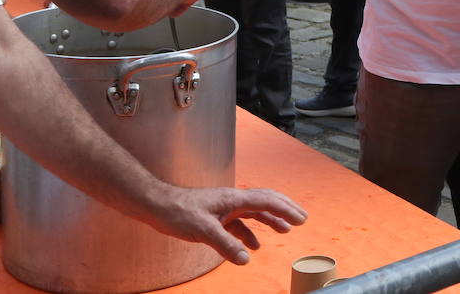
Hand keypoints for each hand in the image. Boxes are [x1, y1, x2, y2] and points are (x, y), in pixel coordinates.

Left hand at [143, 185, 306, 265]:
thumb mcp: (203, 230)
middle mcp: (233, 200)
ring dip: (270, 220)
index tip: (301, 219)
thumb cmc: (178, 212)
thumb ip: (226, 244)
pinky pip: (239, 224)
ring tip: (284, 230)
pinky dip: (250, 233)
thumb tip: (246, 259)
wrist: (157, 205)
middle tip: (302, 218)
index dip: (286, 210)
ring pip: (254, 212)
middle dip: (285, 209)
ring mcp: (225, 208)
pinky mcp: (216, 216)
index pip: (267, 202)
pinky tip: (252, 247)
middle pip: (265, 201)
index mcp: (234, 199)